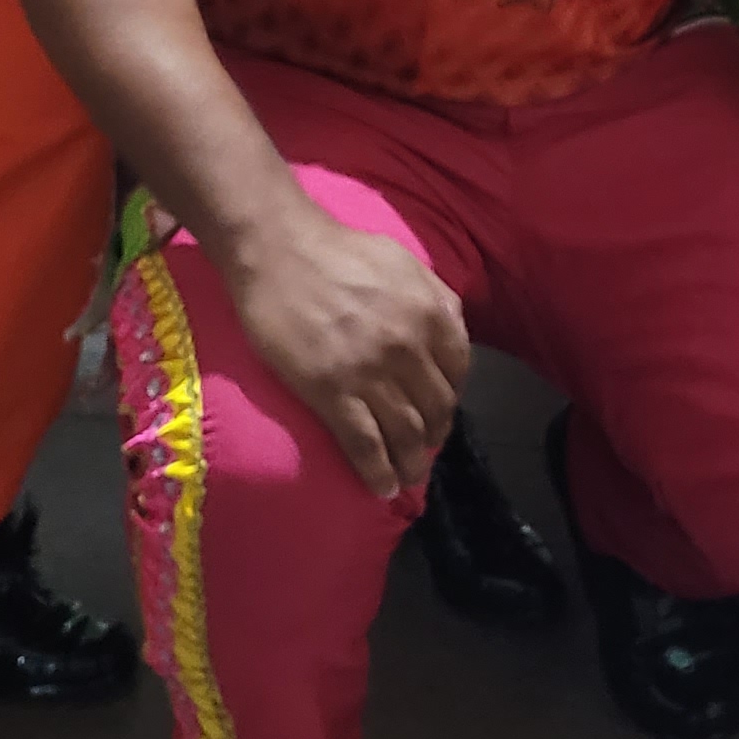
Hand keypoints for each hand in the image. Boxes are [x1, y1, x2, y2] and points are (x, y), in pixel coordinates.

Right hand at [223, 201, 468, 499]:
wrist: (279, 252)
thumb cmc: (339, 251)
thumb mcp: (405, 262)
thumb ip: (435, 297)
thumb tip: (451, 330)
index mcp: (430, 314)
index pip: (458, 372)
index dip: (451, 398)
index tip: (439, 412)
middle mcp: (409, 348)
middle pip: (436, 409)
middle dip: (434, 437)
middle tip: (423, 450)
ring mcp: (371, 374)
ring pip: (405, 434)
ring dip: (411, 464)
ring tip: (408, 478)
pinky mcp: (332, 393)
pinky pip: (365, 445)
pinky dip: (378, 473)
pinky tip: (382, 487)